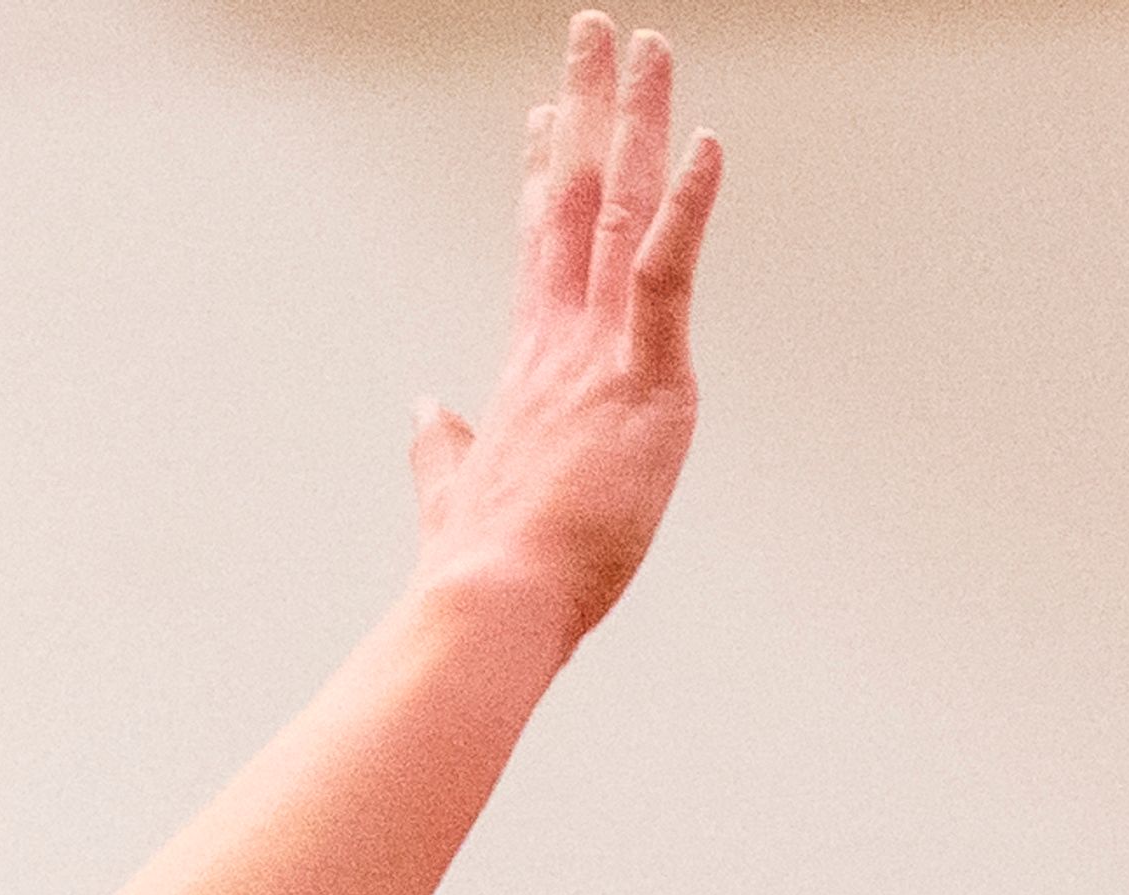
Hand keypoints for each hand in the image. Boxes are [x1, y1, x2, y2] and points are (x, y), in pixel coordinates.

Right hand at [411, 21, 721, 649]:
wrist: (490, 603)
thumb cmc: (483, 570)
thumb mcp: (455, 494)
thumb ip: (440, 450)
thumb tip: (421, 417)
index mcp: (530, 367)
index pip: (540, 248)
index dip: (546, 175)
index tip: (545, 118)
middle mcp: (560, 340)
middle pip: (577, 199)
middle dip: (589, 110)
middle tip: (595, 33)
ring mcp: (599, 353)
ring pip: (621, 210)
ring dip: (638, 121)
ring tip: (648, 47)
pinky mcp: (644, 379)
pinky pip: (666, 272)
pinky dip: (688, 208)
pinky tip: (707, 144)